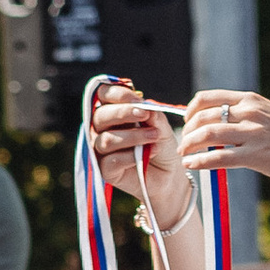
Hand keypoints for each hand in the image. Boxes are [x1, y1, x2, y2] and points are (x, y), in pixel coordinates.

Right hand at [87, 79, 191, 227]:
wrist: (170, 174)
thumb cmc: (161, 145)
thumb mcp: (161, 126)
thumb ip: (152, 115)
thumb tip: (144, 106)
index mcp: (112, 112)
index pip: (103, 95)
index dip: (117, 94)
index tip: (138, 100)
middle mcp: (101, 129)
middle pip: (100, 116)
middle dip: (123, 113)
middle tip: (145, 115)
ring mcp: (100, 150)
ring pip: (106, 139)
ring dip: (133, 136)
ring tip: (154, 137)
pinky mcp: (105, 170)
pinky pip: (111, 160)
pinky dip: (130, 156)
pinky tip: (147, 154)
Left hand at [173, 87, 269, 198]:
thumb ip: (249, 116)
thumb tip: (223, 122)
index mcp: (251, 100)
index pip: (208, 98)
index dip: (190, 110)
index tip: (186, 122)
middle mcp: (250, 112)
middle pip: (203, 116)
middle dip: (186, 130)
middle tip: (182, 143)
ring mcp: (253, 134)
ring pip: (207, 134)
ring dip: (188, 145)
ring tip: (183, 155)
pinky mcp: (256, 156)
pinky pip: (218, 157)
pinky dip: (199, 161)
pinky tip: (191, 166)